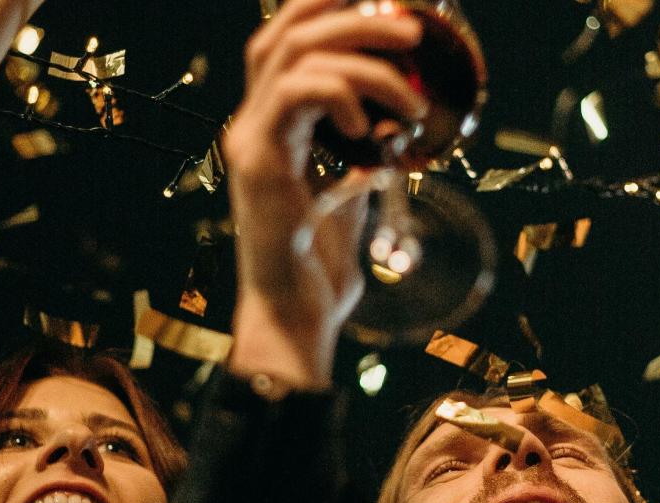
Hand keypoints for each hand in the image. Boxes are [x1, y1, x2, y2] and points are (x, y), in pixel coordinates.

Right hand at [223, 0, 426, 386]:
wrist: (296, 315)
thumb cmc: (321, 263)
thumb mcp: (352, 188)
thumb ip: (364, 148)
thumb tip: (399, 117)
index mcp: (271, 125)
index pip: (287, 41)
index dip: (323, 6)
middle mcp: (252, 123)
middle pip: (284, 31)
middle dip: (346, 11)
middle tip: (410, 24)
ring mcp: (248, 139)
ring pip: (292, 53)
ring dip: (361, 50)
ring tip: (411, 76)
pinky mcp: (256, 161)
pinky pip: (296, 94)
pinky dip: (342, 92)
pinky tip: (371, 124)